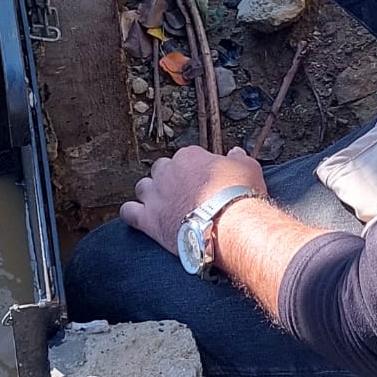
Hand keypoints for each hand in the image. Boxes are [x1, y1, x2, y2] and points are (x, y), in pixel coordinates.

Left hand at [119, 145, 265, 254]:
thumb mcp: (247, 167)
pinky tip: (139, 218)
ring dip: (150, 194)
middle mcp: (167, 172)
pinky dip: (132, 214)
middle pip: (160, 169)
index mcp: (189, 156)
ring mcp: (155, 195)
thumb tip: (235, 151)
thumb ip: (238, 157)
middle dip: (168, 179)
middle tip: (183, 193)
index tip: (203, 181)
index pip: (187, 157)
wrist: (228, 225)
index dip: (194, 170)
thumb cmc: (239, 194)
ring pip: (143, 188)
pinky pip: (128, 212)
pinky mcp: (148, 219)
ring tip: (164, 206)